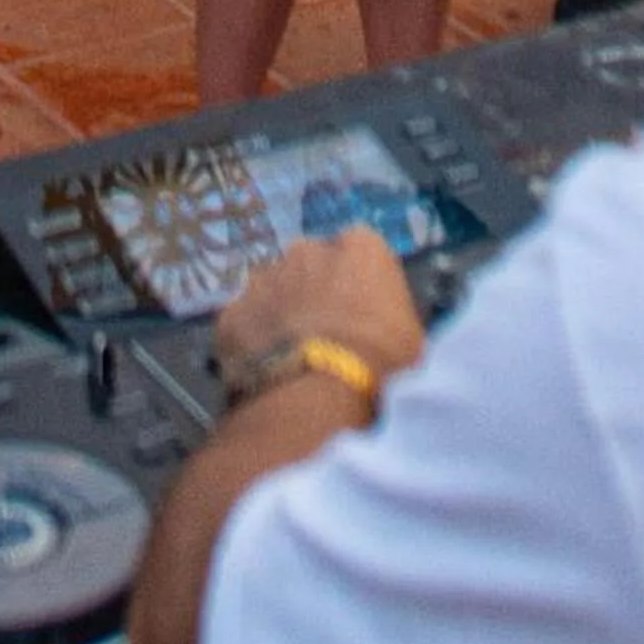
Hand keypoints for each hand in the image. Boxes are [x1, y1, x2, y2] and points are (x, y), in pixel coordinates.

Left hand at [213, 228, 428, 393]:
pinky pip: (243, 325)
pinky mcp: (230, 313)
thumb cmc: (382, 366)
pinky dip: (250, 344)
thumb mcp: (412, 339)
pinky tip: (263, 374)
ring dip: (280, 315)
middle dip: (314, 292)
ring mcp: (263, 278)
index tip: (360, 314)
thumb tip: (387, 329)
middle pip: (310, 266)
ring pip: (272, 291)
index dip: (358, 285)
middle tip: (324, 336)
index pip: (359, 252)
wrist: (319, 397)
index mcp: (360, 246)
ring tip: (292, 358)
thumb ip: (393, 317)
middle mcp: (307, 248)